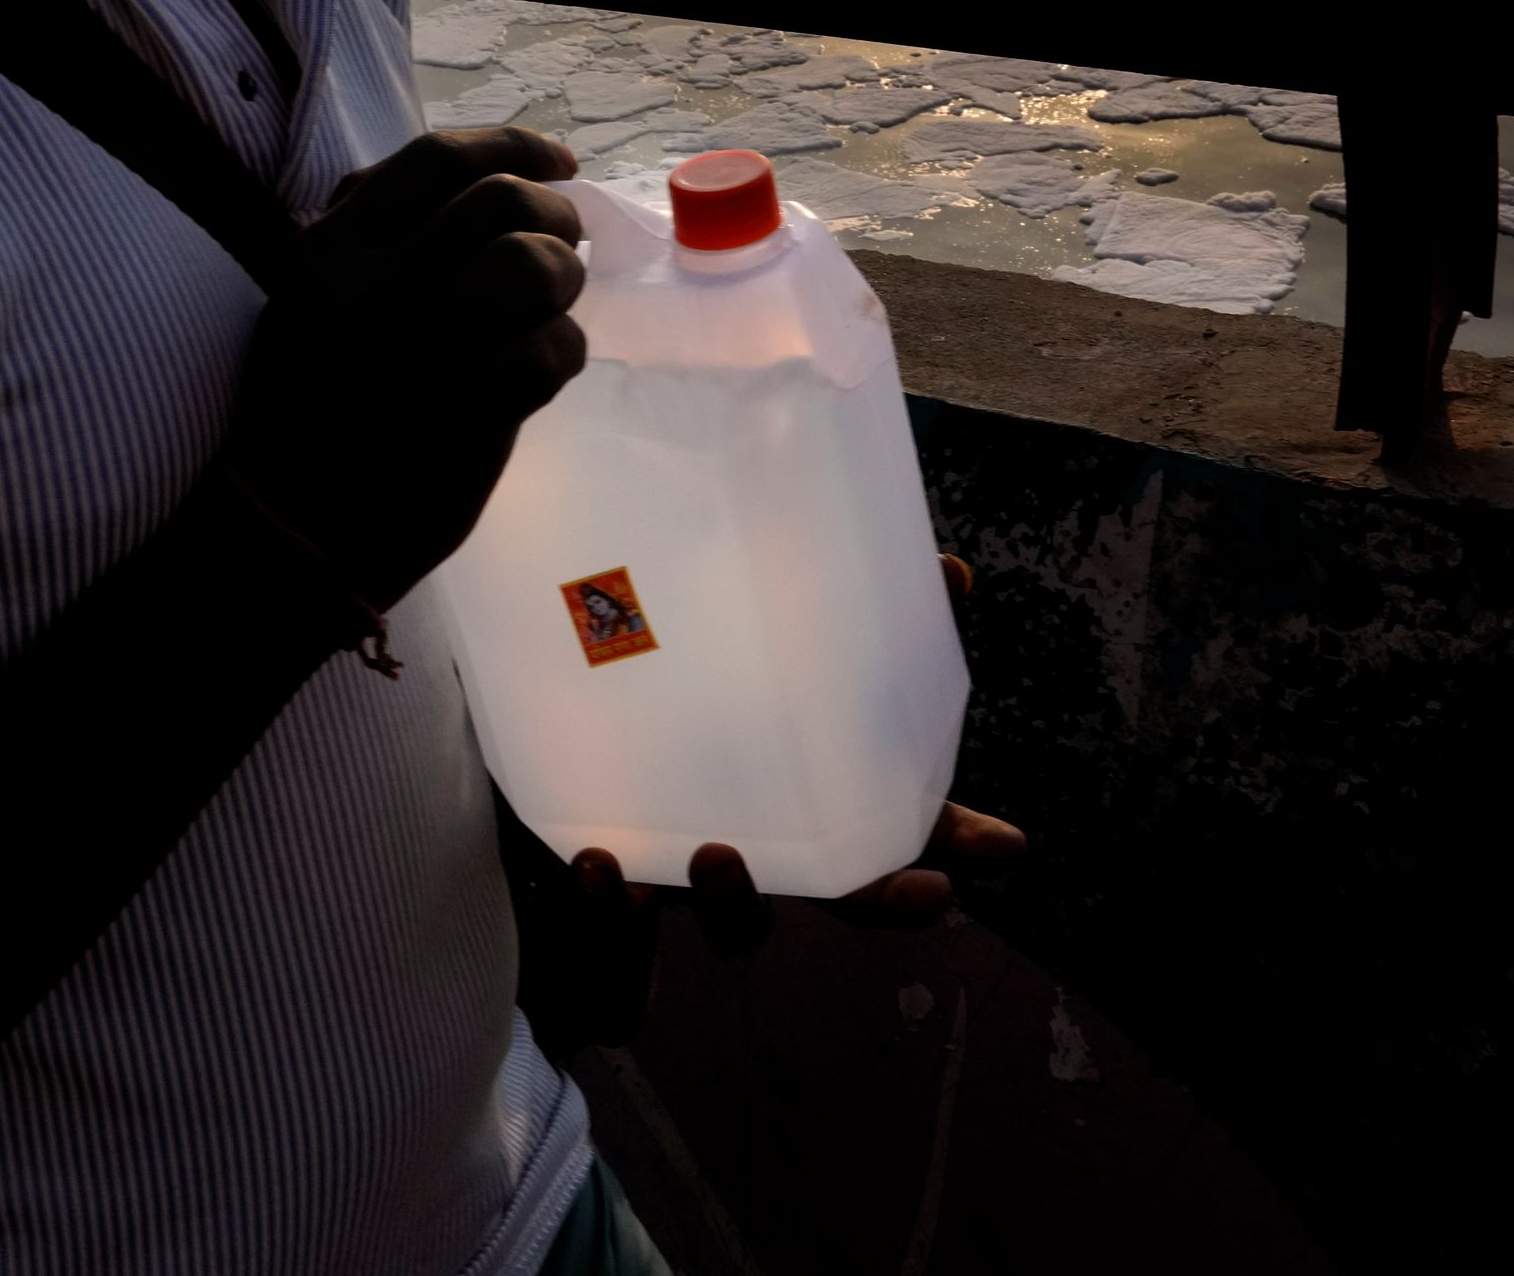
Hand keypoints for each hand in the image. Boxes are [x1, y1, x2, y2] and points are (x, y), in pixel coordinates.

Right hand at [224, 126, 586, 609]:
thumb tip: (483, 183)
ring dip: (563, 284)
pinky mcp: (471, 407)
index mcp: (330, 250)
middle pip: (503, 201)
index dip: (513, 146)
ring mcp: (425, 345)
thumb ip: (375, 238)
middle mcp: (376, 285)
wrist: (295, 537)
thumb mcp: (310, 300)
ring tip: (547, 310)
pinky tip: (534, 380)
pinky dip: (560, 358)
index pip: (437, 158)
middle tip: (562, 247)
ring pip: (535, 265)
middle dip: (556, 216)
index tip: (558, 162)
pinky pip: (555, 349)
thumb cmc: (307, 414)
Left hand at [518, 558, 1026, 1043]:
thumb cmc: (638, 669)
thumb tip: (943, 568)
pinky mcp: (601, 897)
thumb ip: (823, 591)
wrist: (506, 739)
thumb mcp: (721, 621)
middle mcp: (751, 835)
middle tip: (929, 895)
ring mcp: (678, 874)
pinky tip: (603, 868)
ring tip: (719, 851)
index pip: (891, 823)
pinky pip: (612, 946)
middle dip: (885, 901)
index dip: (952, 840)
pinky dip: (611, 919)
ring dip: (740, 903)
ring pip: (734, 927)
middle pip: (838, 896)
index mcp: (791, 785)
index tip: (1007, 846)